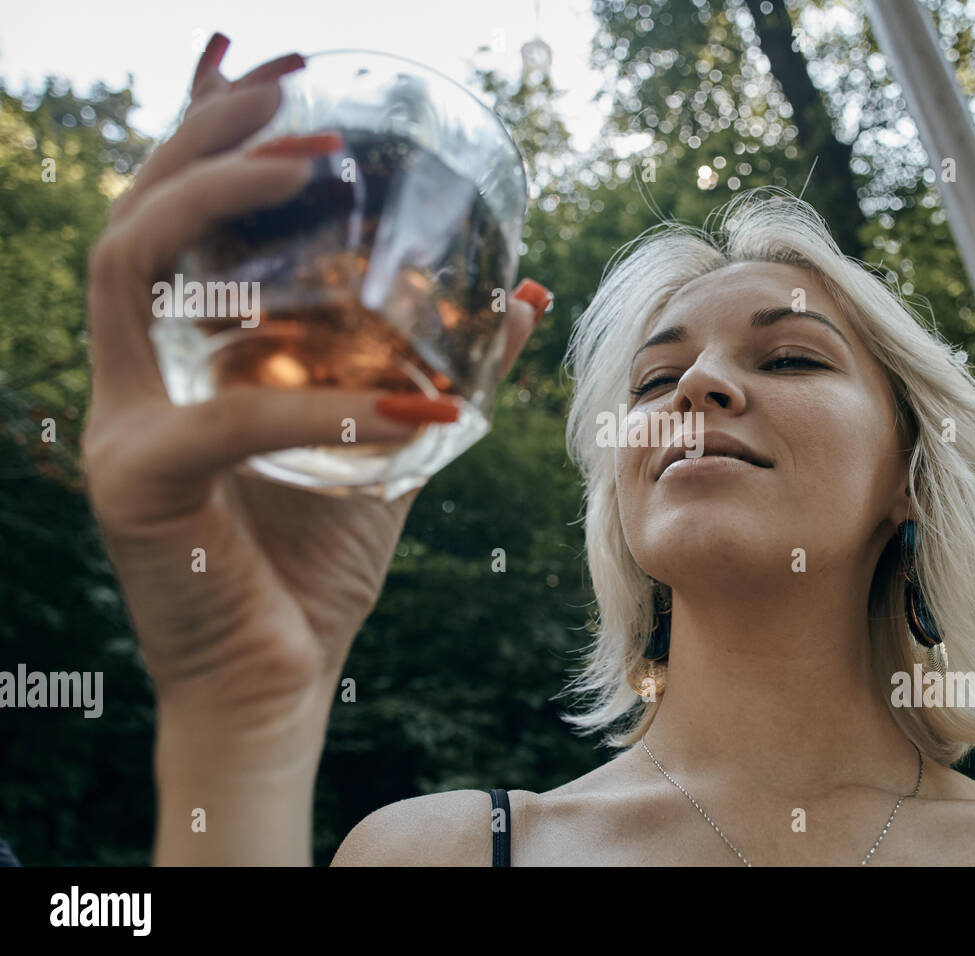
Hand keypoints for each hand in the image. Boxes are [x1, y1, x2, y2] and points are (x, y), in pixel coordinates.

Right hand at [83, 34, 550, 727]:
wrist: (276, 687)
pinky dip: (327, 404)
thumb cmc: (320, 569)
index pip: (169, 220)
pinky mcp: (132, 489)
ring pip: (130, 267)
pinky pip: (227, 417)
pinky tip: (420, 399)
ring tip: (316, 160)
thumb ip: (439, 369)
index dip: (200, 130)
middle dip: (205, 128)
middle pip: (134, 212)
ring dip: (217, 196)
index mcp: (177, 361)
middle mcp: (129, 378)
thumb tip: (523, 294)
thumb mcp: (393, 446)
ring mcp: (116, 426)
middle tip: (290, 76)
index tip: (259, 55)